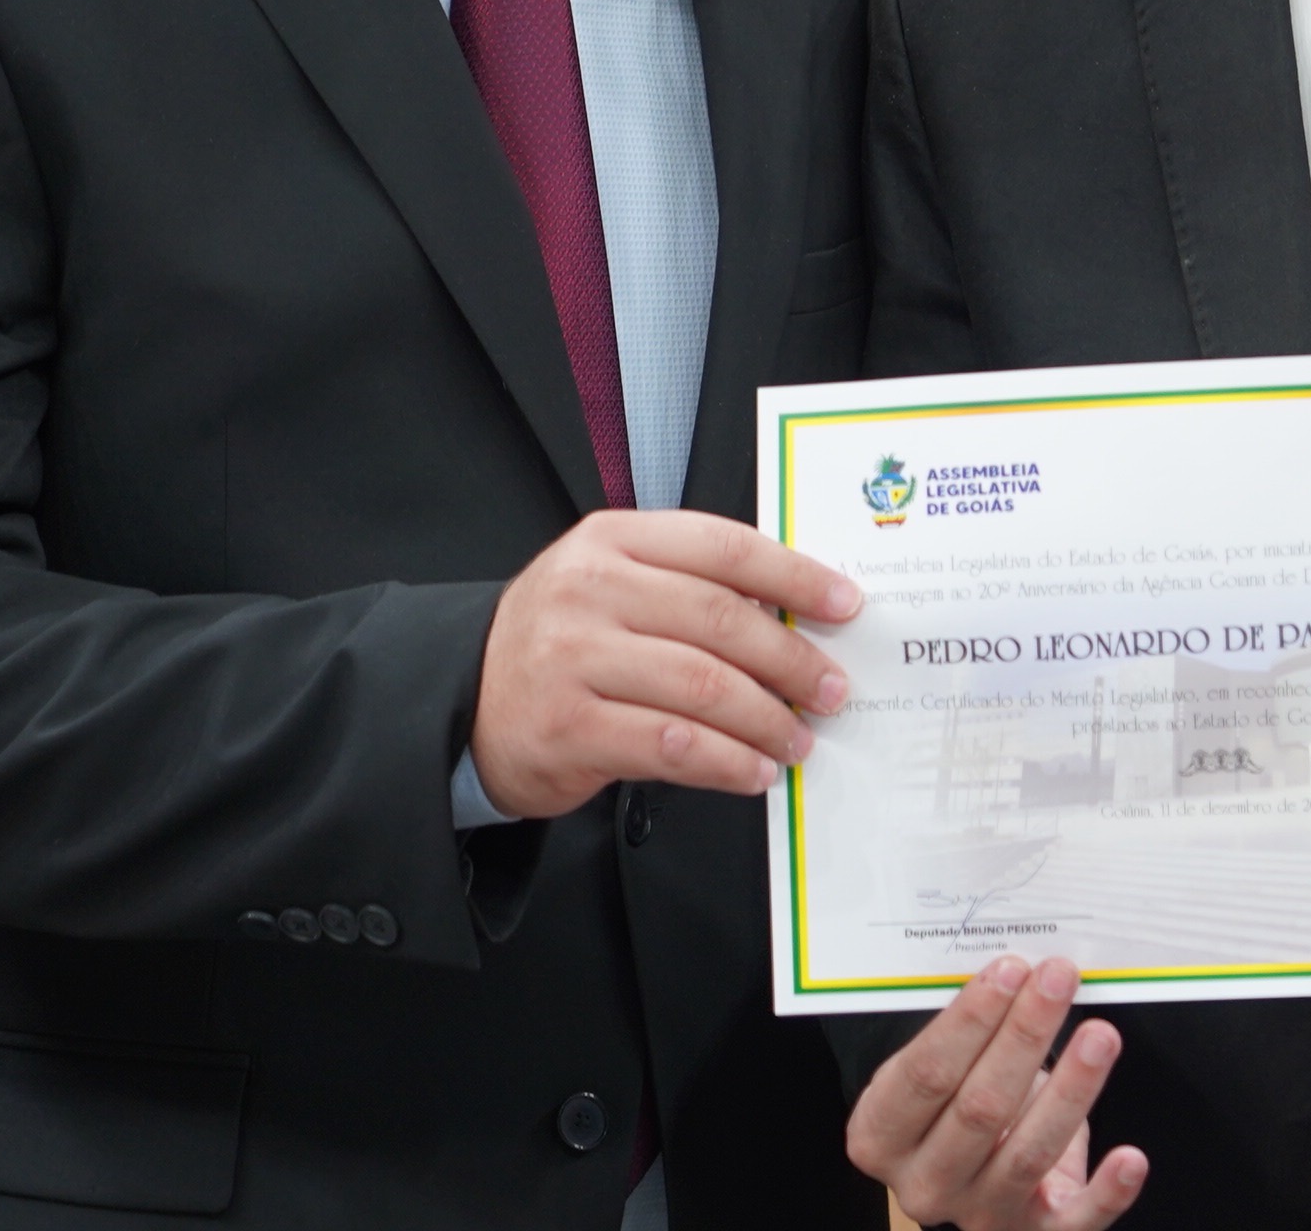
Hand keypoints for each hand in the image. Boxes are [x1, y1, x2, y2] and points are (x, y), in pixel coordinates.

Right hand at [469, 509, 857, 818]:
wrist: (465, 699)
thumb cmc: (561, 642)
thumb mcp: (614, 585)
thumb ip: (690, 587)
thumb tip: (795, 616)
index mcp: (613, 539)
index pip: (724, 547)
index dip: (796, 576)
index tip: (845, 605)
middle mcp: (589, 589)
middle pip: (721, 620)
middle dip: (791, 660)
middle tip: (830, 689)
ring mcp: (572, 657)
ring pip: (703, 686)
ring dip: (766, 719)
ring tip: (798, 739)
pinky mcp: (567, 726)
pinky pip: (671, 745)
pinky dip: (725, 762)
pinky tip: (751, 770)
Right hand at [843, 956, 1145, 1230]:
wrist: (972, 1176)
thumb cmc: (958, 1104)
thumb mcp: (943, 1069)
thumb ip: (969, 1033)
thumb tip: (1023, 972)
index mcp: (882, 1135)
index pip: (926, 1073)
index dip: (970, 1020)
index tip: (1011, 970)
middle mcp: (924, 1183)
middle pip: (979, 1109)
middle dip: (1024, 1036)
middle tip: (1059, 980)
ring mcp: (979, 1215)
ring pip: (1028, 1154)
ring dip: (1070, 1091)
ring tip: (1100, 1037)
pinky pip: (1075, 1223)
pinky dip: (1107, 1193)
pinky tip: (1131, 1158)